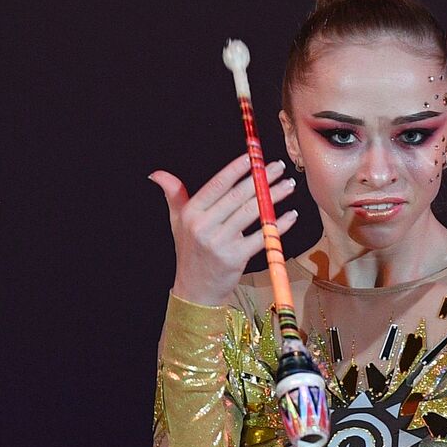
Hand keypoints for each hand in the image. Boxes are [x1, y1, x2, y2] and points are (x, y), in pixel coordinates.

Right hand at [149, 152, 299, 307]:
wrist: (195, 290)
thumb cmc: (189, 253)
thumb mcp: (177, 223)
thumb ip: (173, 195)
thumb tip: (157, 174)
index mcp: (191, 213)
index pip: (217, 184)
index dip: (237, 168)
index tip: (254, 156)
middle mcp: (203, 226)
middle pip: (237, 195)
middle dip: (261, 178)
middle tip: (278, 167)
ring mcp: (219, 242)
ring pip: (251, 212)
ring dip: (273, 196)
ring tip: (288, 185)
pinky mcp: (235, 257)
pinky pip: (261, 236)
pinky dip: (278, 225)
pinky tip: (290, 215)